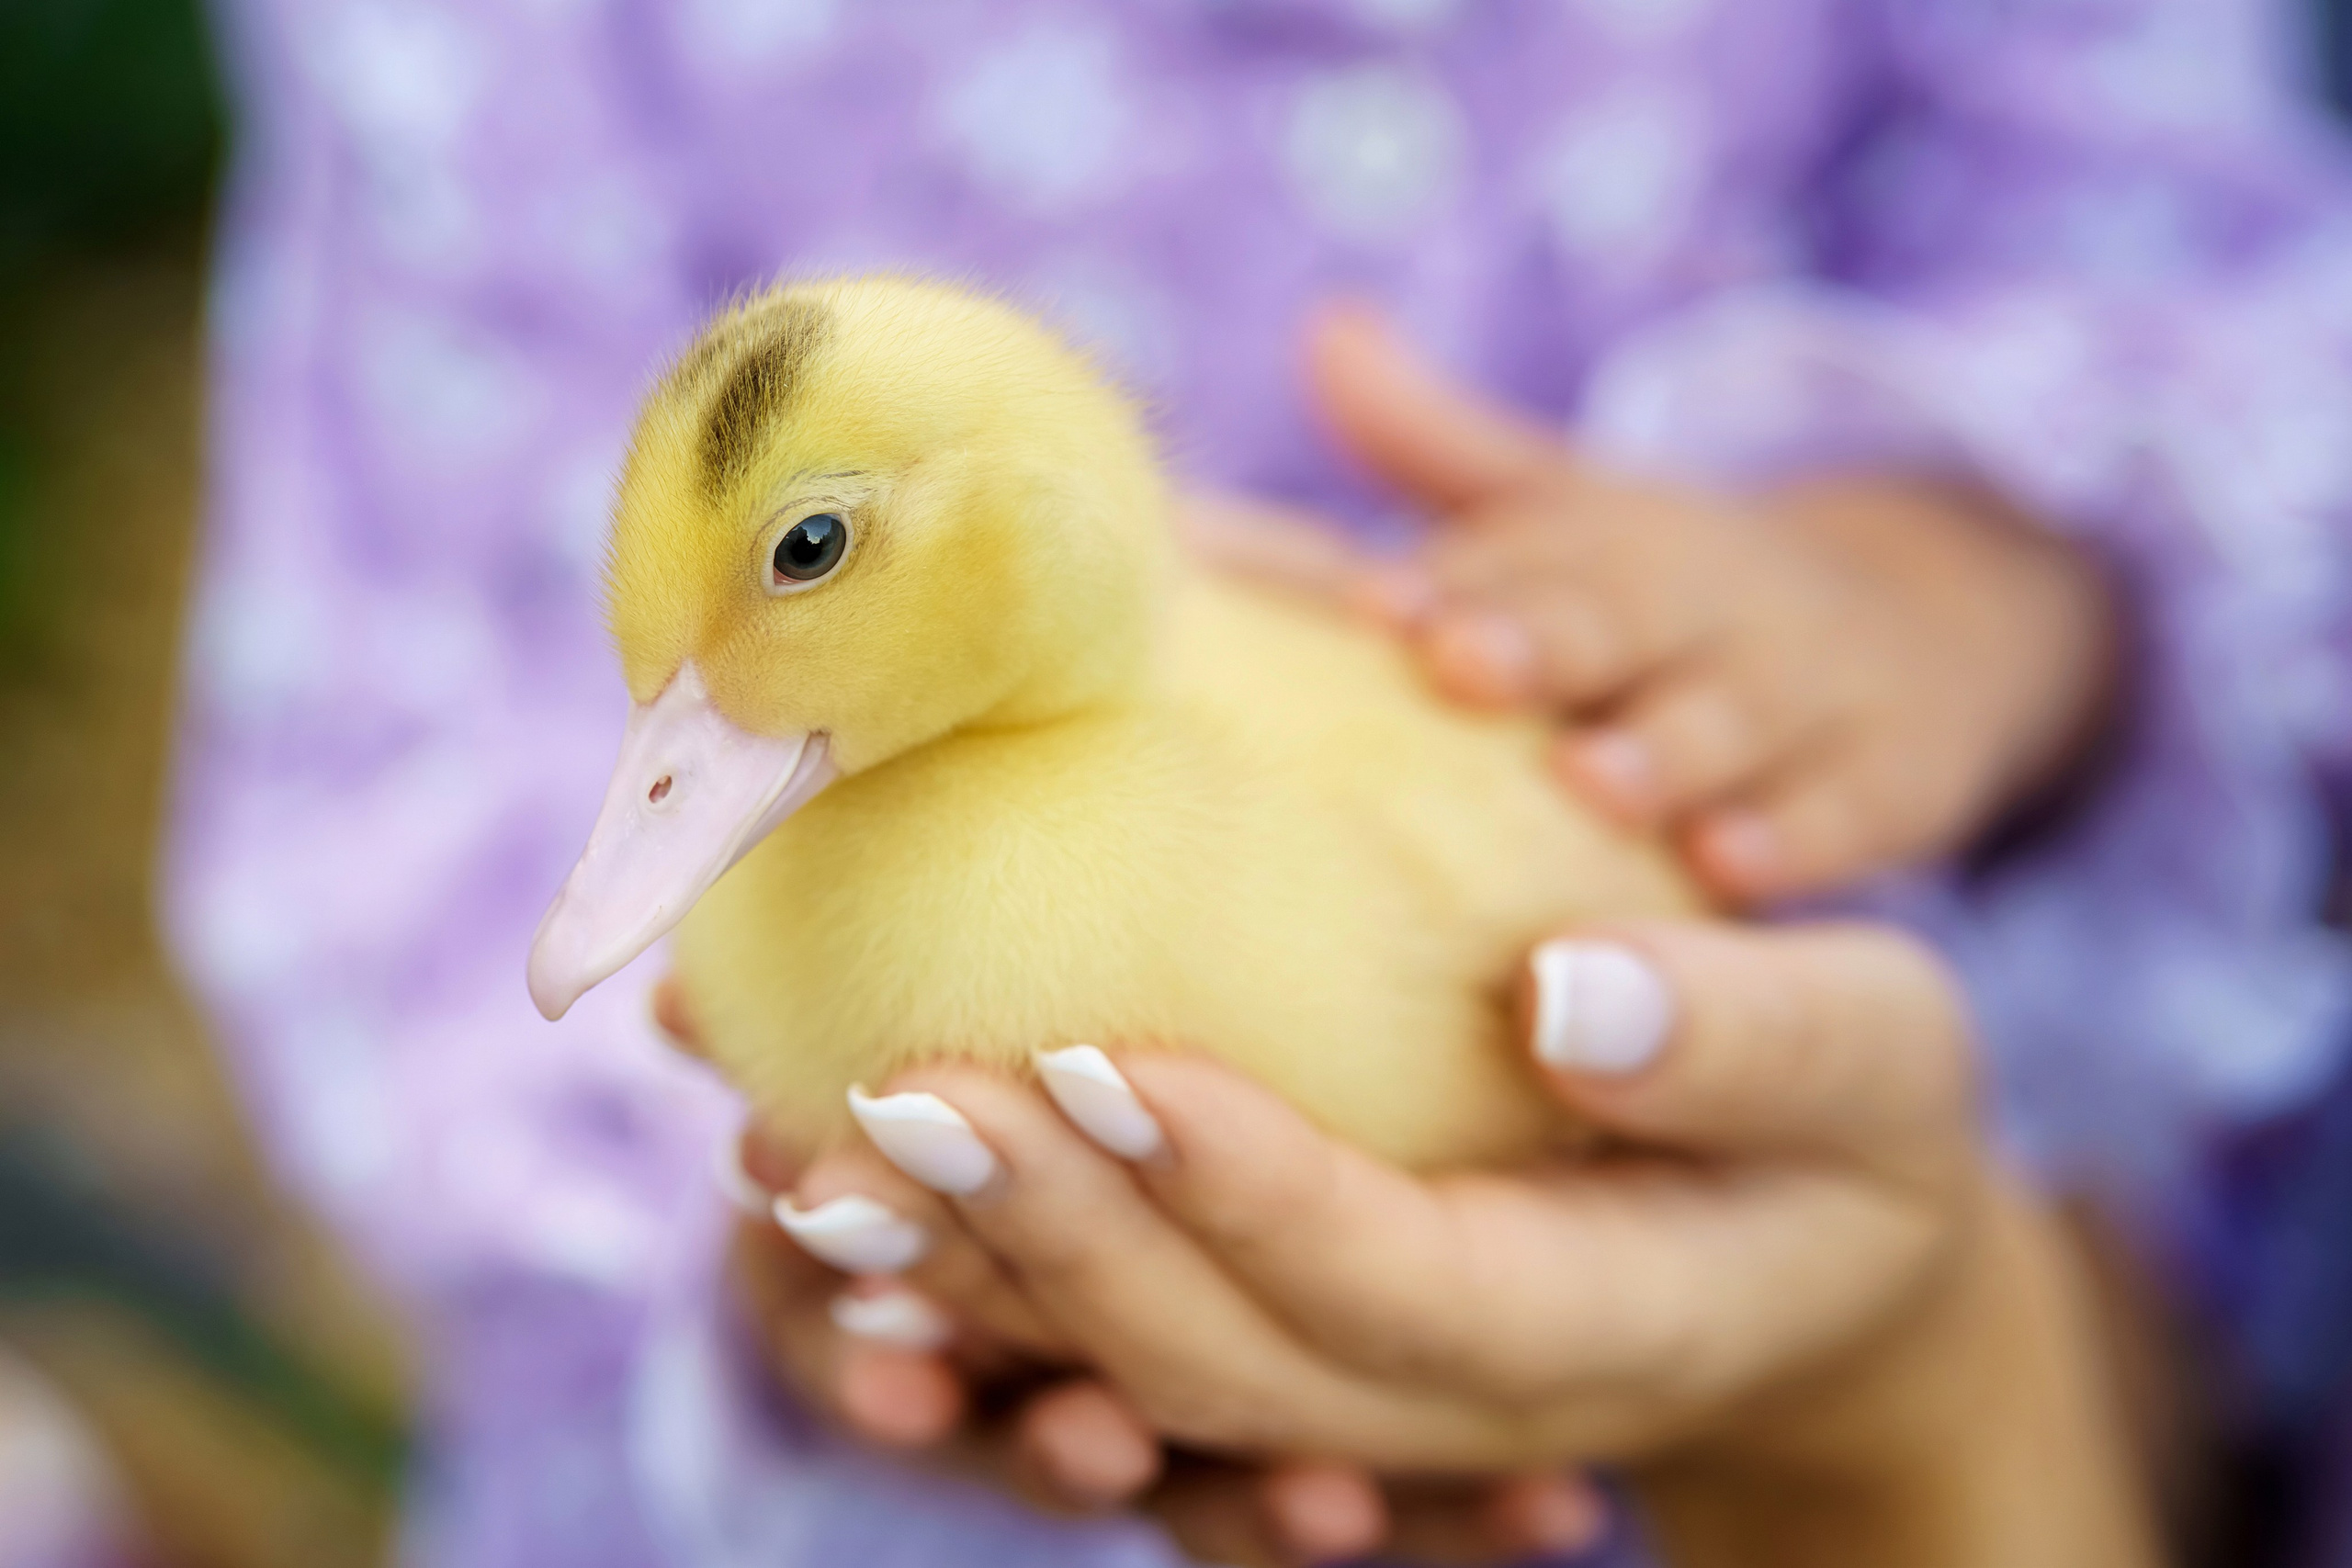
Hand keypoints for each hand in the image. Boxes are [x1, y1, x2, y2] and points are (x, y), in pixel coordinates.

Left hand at [781, 925, 2156, 1566]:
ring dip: (971, 1272)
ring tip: (817, 1152)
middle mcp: (1439, 1398)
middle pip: (1218, 1352)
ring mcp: (1352, 1393)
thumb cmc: (1854, 1129)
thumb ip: (1751, 1038)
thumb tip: (1562, 994)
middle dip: (1052, 1231)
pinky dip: (984, 1278)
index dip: (1246, 1189)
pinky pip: (1120, 1342)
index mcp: (1586, 1324)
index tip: (1111, 1057)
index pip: (1391, 1284)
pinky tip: (857, 1195)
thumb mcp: (1875, 1053)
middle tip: (901, 1089)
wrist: (1818, 1261)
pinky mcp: (1296, 1341)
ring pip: (1135, 1371)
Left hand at [1208, 305, 2117, 904]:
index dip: (1457, 577)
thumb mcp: (1574, 511)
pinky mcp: (1893, 772)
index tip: (1376, 605)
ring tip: (1588, 785)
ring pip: (1735, 715)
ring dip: (1664, 750)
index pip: (1533, 547)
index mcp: (1618, 536)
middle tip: (1460, 665)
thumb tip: (1327, 329)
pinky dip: (1795, 838)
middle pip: (1629, 612)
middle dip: (1547, 638)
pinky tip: (1729, 870)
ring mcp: (1811, 680)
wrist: (1933, 615)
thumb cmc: (1672, 595)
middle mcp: (1713, 596)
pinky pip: (1847, 808)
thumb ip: (1440, 442)